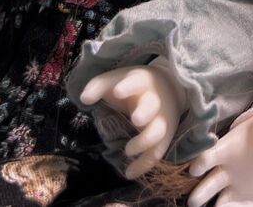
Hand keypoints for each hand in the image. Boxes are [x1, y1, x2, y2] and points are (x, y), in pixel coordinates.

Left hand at [79, 64, 186, 178]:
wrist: (168, 87)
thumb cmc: (132, 86)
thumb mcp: (116, 79)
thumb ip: (98, 86)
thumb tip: (84, 100)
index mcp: (140, 83)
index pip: (136, 82)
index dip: (128, 86)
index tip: (118, 91)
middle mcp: (153, 100)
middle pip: (152, 105)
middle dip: (145, 112)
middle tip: (135, 119)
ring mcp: (160, 119)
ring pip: (158, 131)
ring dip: (145, 141)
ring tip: (128, 150)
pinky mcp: (163, 137)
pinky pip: (156, 153)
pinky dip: (144, 164)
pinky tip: (129, 173)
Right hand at [188, 111, 252, 206]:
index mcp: (225, 149)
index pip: (208, 157)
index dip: (200, 163)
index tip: (194, 170)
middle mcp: (224, 169)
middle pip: (208, 183)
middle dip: (200, 193)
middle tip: (193, 201)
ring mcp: (233, 185)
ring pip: (219, 200)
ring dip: (213, 205)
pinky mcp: (245, 197)